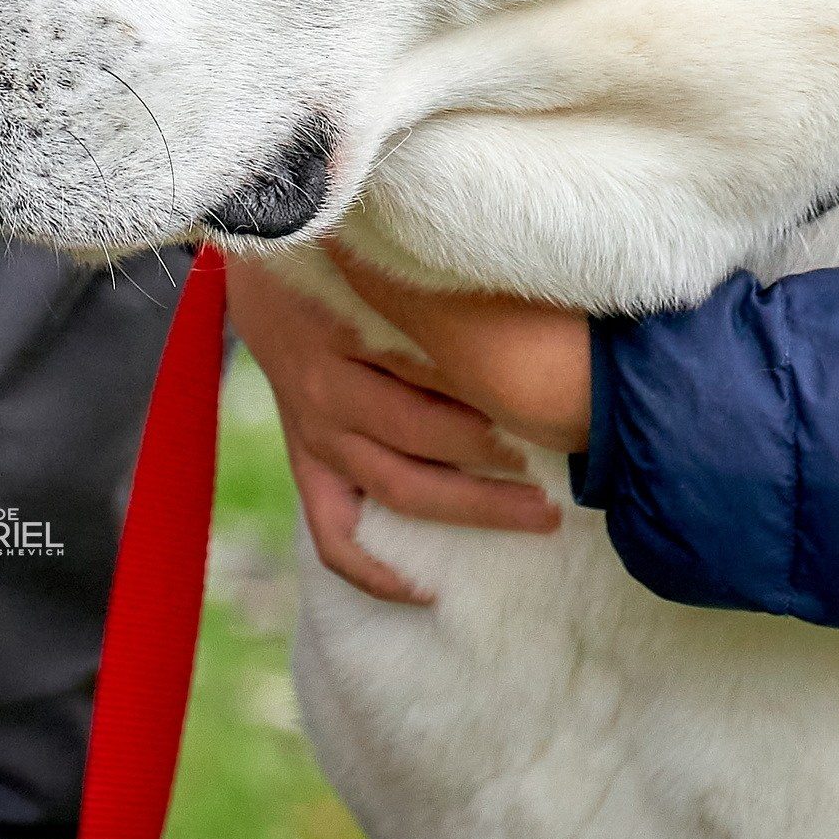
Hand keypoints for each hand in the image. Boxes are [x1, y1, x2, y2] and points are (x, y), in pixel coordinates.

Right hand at [225, 258, 558, 606]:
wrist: (265, 251)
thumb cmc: (352, 246)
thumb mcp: (392, 251)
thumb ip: (443, 277)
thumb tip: (535, 274)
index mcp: (355, 327)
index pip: (440, 368)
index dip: (502, 389)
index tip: (562, 402)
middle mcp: (332, 386)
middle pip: (429, 432)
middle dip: (504, 452)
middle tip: (573, 460)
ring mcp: (315, 430)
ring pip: (398, 486)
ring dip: (472, 505)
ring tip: (539, 515)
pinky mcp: (304, 459)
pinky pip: (333, 535)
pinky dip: (374, 572)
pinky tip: (427, 591)